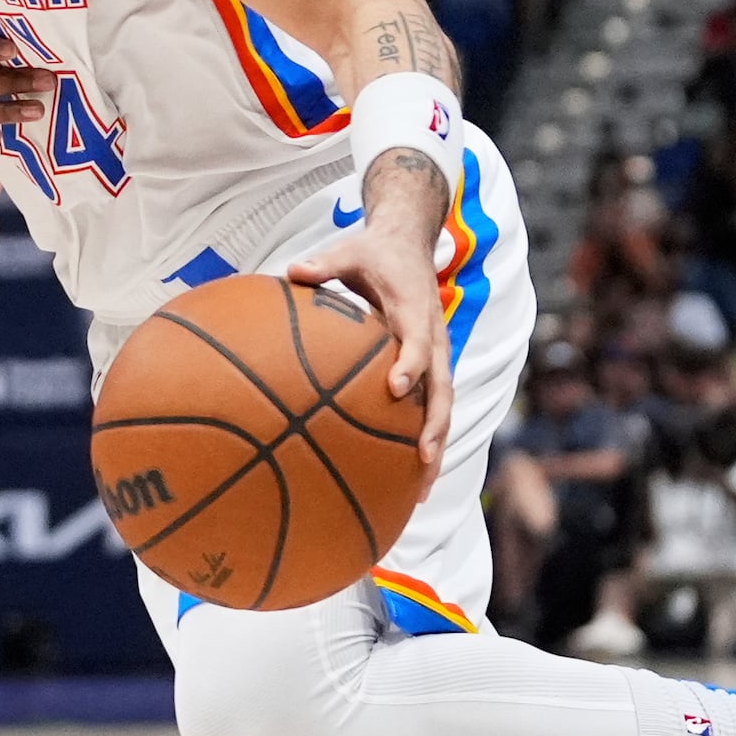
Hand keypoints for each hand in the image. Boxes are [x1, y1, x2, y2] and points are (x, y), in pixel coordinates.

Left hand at [287, 224, 452, 494]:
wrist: (409, 244)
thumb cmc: (374, 251)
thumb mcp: (350, 250)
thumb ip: (324, 264)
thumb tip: (293, 271)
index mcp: (415, 310)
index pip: (419, 341)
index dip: (410, 364)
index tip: (395, 389)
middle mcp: (434, 337)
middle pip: (442, 388)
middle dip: (435, 426)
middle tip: (422, 459)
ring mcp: (437, 356)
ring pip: (443, 406)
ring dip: (435, 446)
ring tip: (420, 491)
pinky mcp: (431, 367)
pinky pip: (432, 406)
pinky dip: (426, 439)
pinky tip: (409, 477)